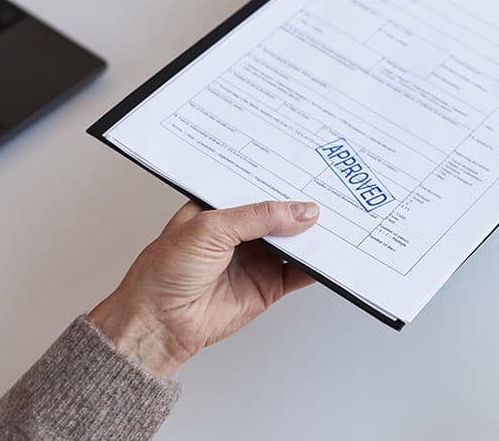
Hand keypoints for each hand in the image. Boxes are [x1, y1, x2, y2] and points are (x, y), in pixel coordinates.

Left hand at [88, 200, 319, 377]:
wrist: (159, 323)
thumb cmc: (164, 272)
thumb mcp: (210, 228)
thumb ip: (259, 216)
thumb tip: (301, 212)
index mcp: (221, 209)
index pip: (260, 190)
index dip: (284, 183)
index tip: (311, 175)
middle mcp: (241, 232)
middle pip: (283, 216)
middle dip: (305, 209)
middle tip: (332, 197)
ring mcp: (257, 259)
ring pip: (296, 243)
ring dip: (316, 236)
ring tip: (339, 225)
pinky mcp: (268, 285)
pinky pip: (300, 273)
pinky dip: (318, 266)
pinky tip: (331, 256)